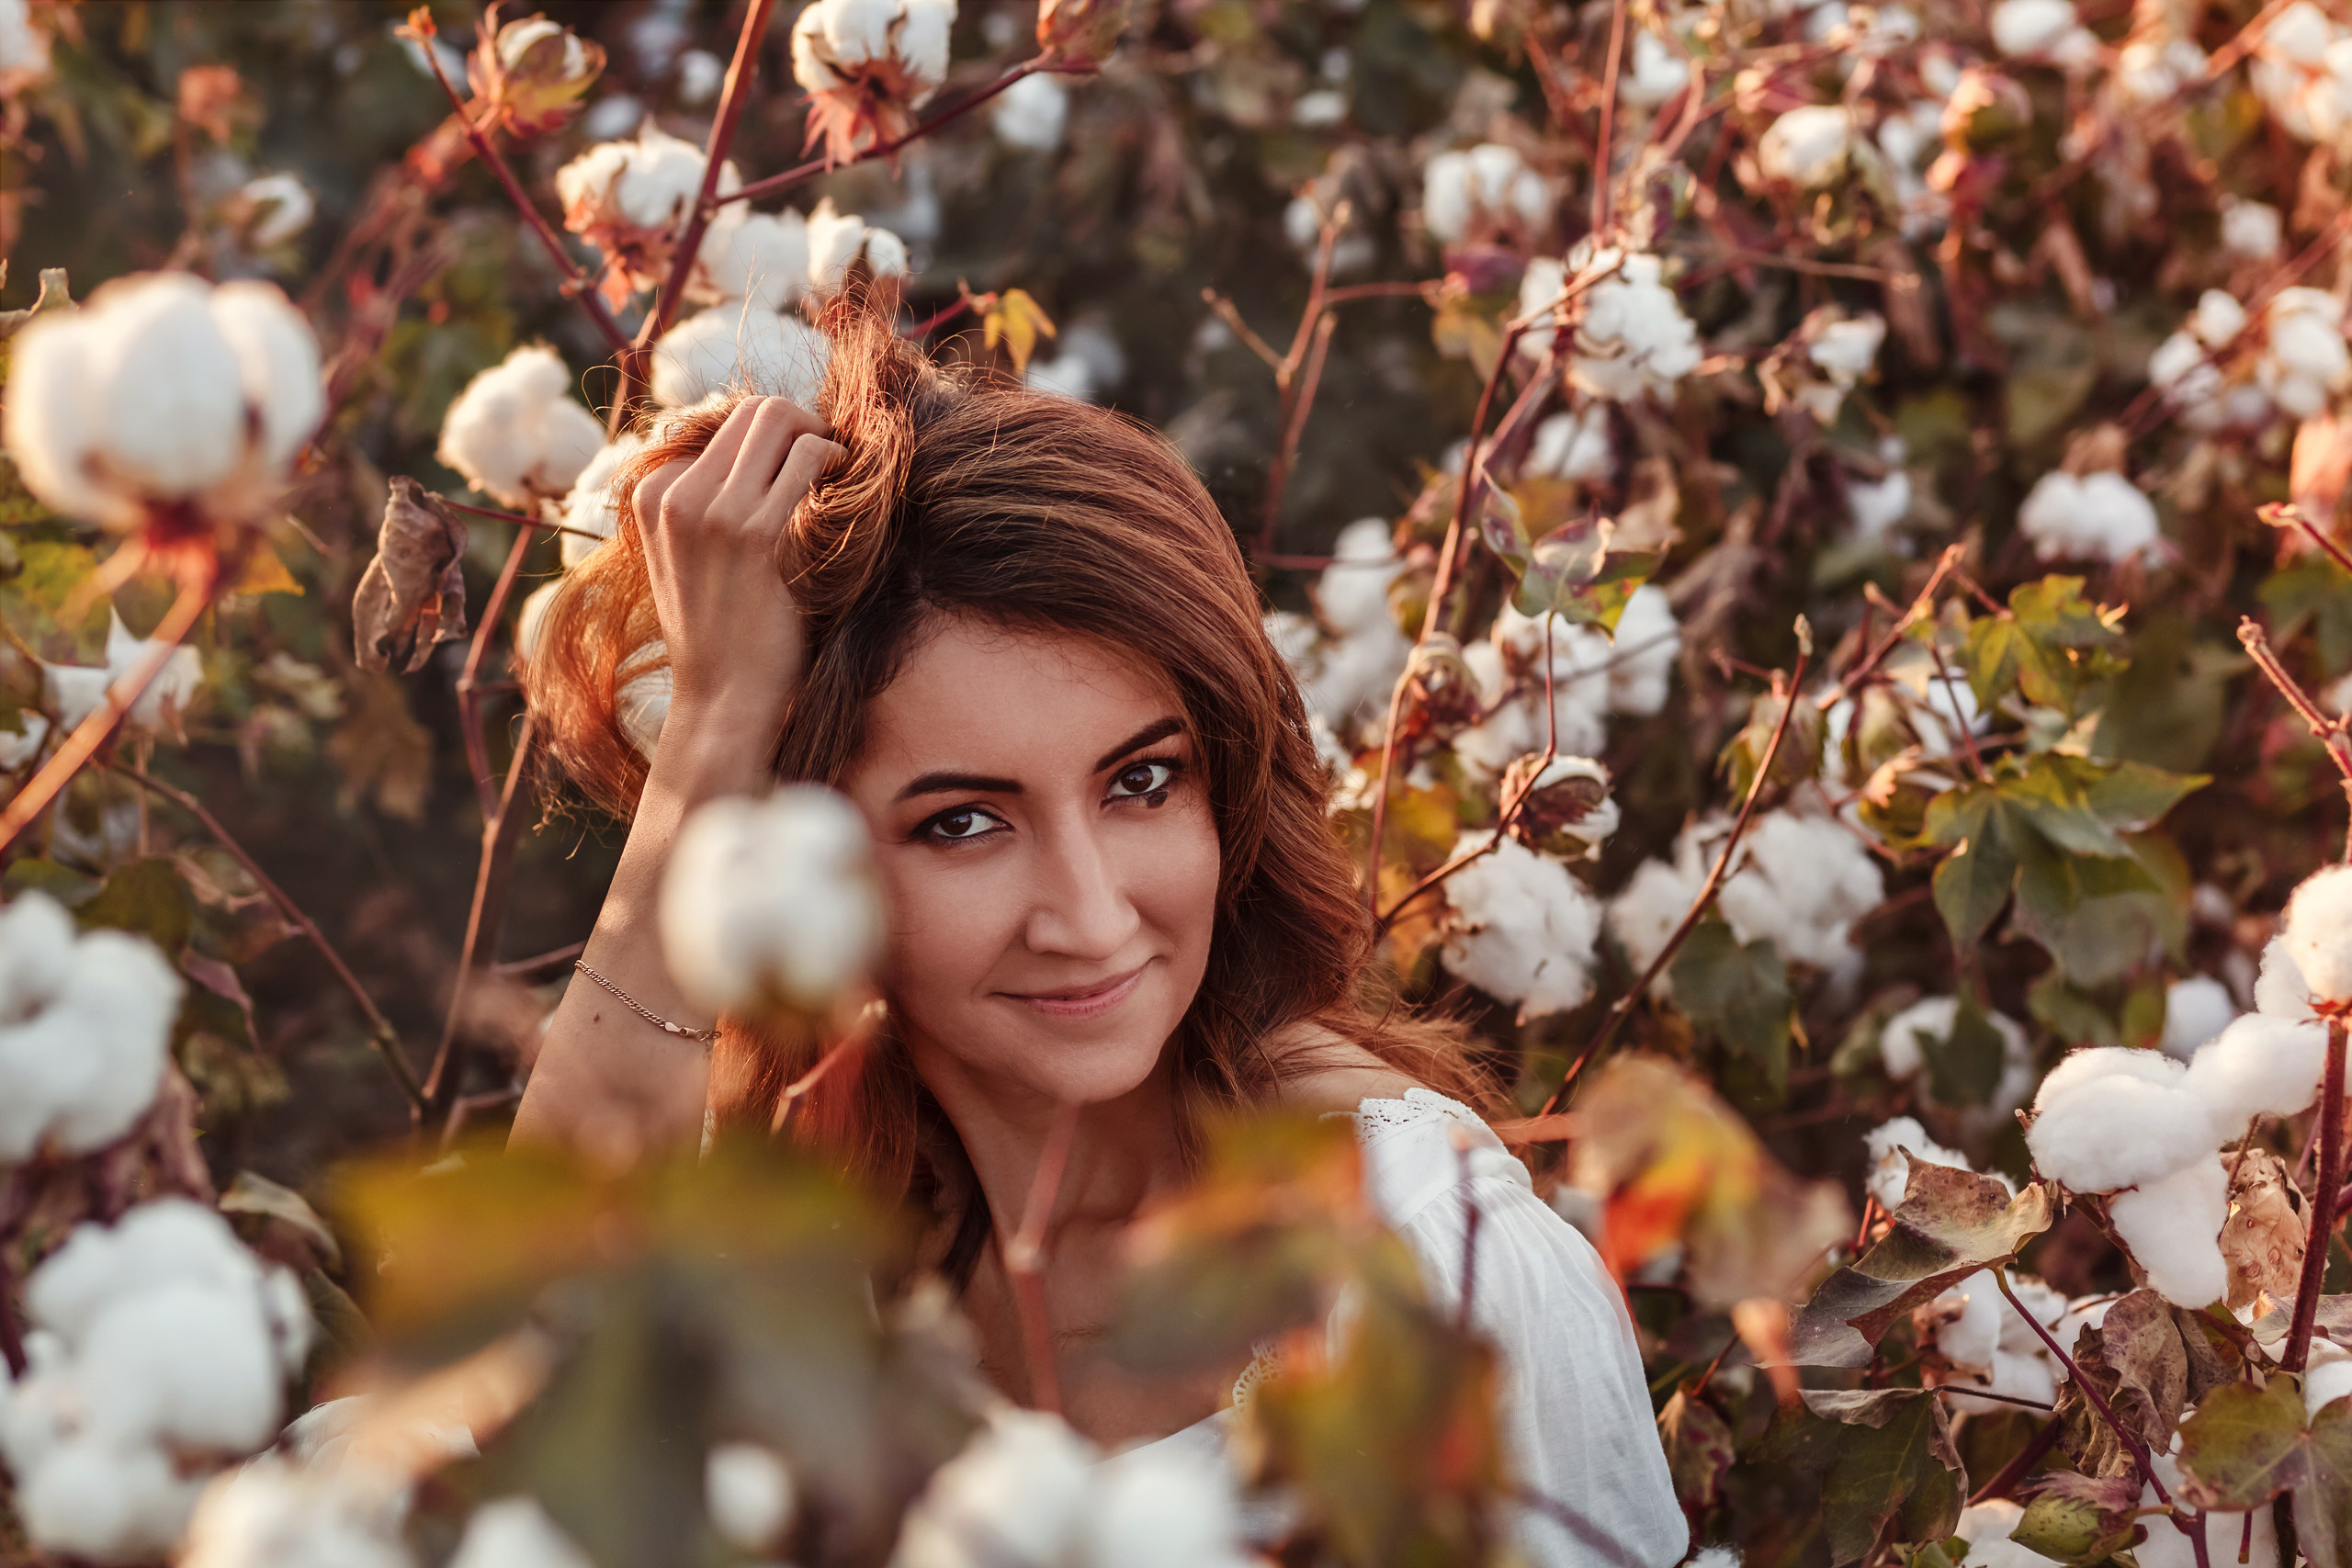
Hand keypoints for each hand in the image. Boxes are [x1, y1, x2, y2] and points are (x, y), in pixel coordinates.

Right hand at [631, 397, 843, 748]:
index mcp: (652, 494)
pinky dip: (836, 461)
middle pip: (753, 411)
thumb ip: (705, 502)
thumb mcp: (688, 559)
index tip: (799, 469)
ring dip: (822, 438)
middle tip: (830, 460)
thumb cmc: (721, 633)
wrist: (723, 700)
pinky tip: (847, 487)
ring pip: (779, 420)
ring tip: (840, 473)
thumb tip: (761, 449)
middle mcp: (674, 494)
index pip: (724, 423)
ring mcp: (710, 511)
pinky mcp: (753, 533)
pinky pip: (808, 459)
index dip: (773, 441)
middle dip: (802, 424)